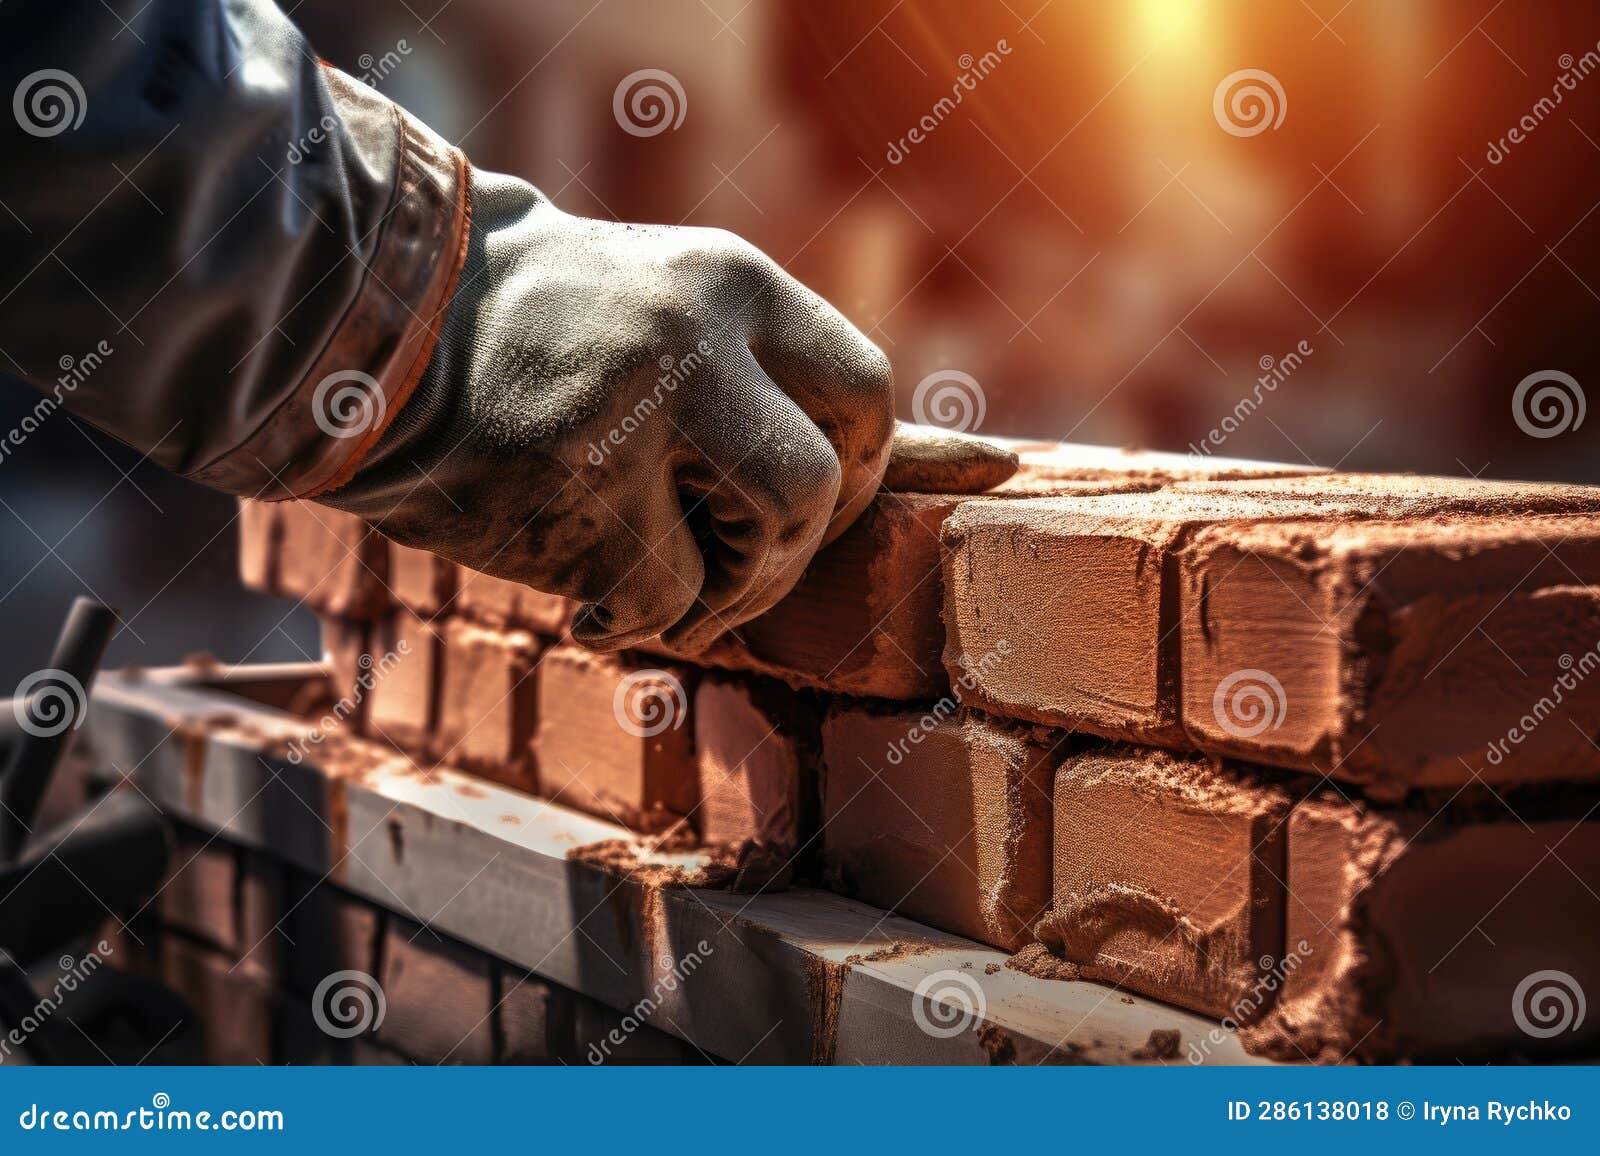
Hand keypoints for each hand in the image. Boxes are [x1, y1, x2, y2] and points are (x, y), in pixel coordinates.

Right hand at [325, 171, 894, 653]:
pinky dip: (625, 617)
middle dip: (791, 550)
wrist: (355, 324)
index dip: (857, 470)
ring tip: (639, 574)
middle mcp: (699, 336)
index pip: (864, 387)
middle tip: (731, 566)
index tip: (807, 506)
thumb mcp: (653, 305)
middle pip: (827, 481)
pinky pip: (660, 600)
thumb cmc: (512, 332)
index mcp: (727, 282)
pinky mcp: (577, 496)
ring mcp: (639, 414)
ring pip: (763, 545)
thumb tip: (923, 459)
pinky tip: (571, 588)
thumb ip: (759, 373)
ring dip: (717, 593)